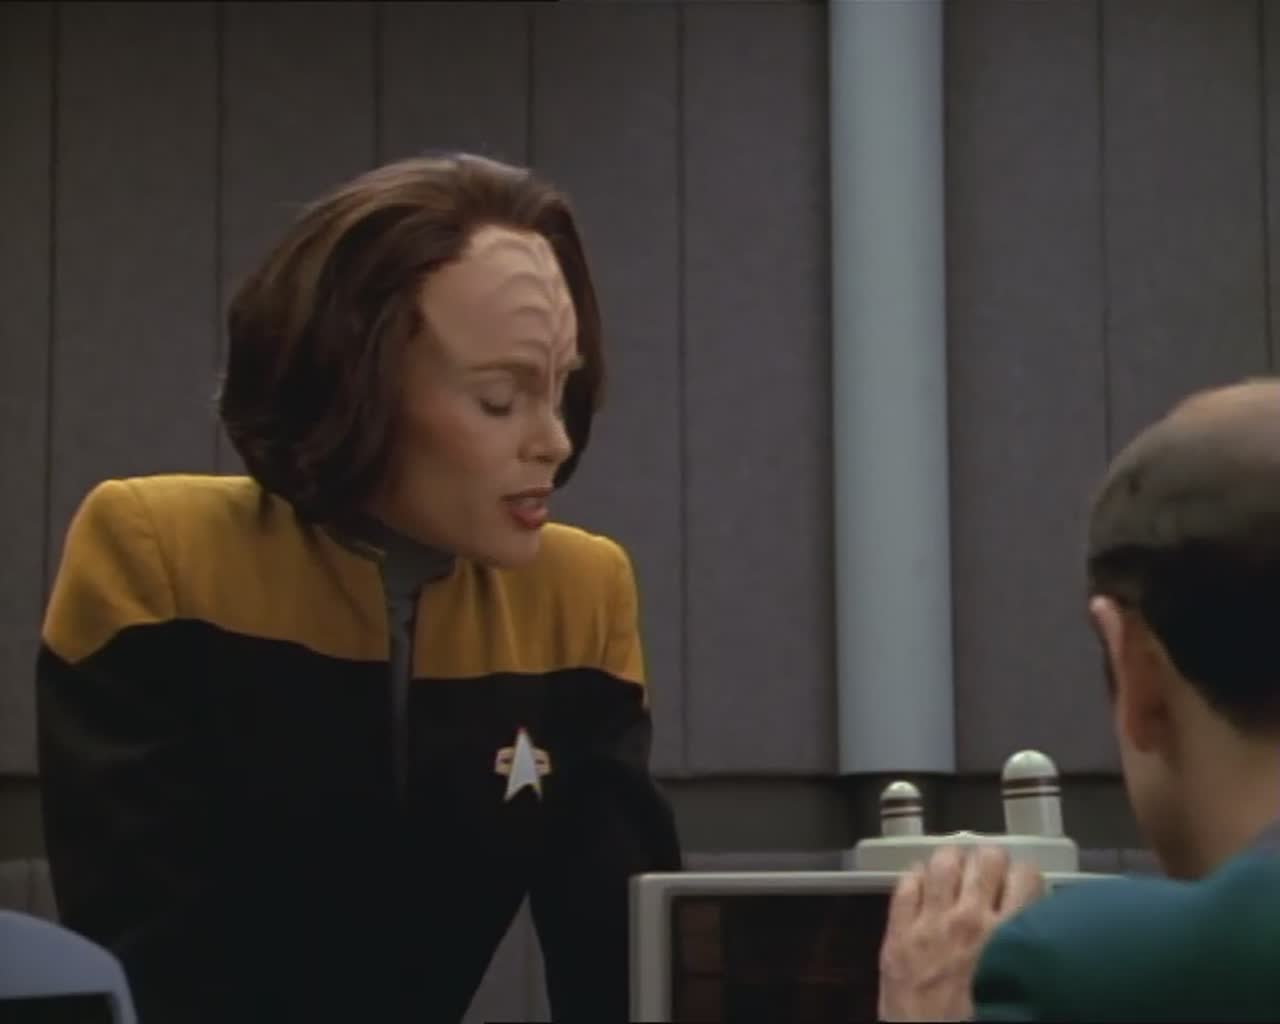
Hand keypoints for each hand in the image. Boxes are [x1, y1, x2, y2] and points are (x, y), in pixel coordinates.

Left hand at [877, 845, 1043, 1021]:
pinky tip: (922, 886)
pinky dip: (915, 877)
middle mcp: (971, 918)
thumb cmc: (983, 1020)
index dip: (1025, 877)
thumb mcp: (1018, 985)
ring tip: (955, 871)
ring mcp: (930, 921)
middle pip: (987, 859)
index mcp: (1008, 935)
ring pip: (944, 861)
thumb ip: (1025, 947)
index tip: (1021, 886)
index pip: (1027, 877)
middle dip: (990, 862)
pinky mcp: (898, 930)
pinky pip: (906, 884)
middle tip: (988, 875)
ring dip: (953, 862)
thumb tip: (1034, 924)